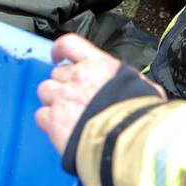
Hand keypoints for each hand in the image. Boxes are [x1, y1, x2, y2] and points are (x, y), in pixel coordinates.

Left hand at [35, 34, 164, 153]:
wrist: (128, 141)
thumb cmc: (139, 117)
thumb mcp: (144, 89)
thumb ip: (129, 83)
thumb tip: (133, 88)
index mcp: (99, 65)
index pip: (70, 44)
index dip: (60, 50)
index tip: (58, 57)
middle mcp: (77, 78)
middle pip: (57, 74)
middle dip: (63, 85)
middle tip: (75, 100)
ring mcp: (62, 98)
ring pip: (45, 91)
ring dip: (53, 101)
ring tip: (67, 115)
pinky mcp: (53, 120)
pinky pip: (41, 115)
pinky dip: (48, 121)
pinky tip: (61, 129)